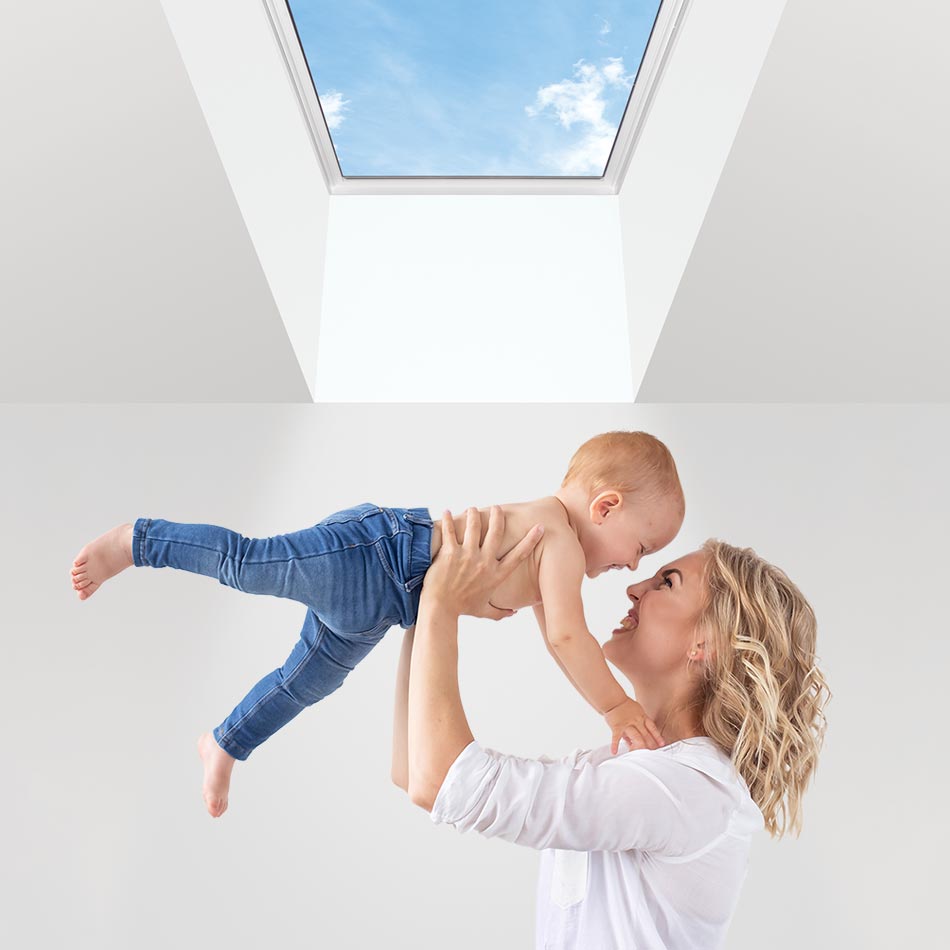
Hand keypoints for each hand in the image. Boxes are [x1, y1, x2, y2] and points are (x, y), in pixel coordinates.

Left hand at [421, 507, 542, 620]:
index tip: (540, 527)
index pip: (519, 554)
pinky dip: (447, 519)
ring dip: (474, 514)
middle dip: (497, 516)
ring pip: (474, 526)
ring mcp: (467, 555)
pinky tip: (446, 512)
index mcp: (495, 574)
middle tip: (497, 508)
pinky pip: (450, 531)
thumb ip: (500, 612)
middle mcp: (484, 562)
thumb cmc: (461, 609)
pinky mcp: (450, 552)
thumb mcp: (483, 611)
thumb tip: (513, 613)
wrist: (440, 609)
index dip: (531, 540)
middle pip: (496, 532)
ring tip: (472, 509)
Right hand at [604, 698, 664, 754]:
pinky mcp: (617, 727)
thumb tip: (636, 739)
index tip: (662, 744)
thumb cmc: (624, 705)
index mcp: (642, 717)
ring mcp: (627, 724)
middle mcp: (636, 721)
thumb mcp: (636, 711)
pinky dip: (615, 745)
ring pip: (636, 737)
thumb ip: (638, 724)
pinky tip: (614, 752)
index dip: (658, 737)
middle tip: (654, 753)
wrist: (613, 699)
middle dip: (651, 745)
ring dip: (640, 746)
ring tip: (641, 754)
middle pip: (646, 735)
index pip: (652, 728)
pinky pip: (616, 737)